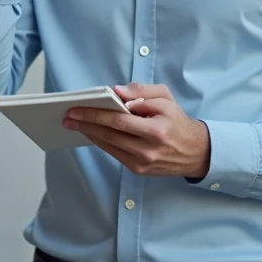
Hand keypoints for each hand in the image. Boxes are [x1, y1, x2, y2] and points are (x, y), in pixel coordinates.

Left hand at [63, 84, 210, 178]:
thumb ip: (142, 91)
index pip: (119, 120)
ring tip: (74, 124)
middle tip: (67, 116)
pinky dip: (101, 142)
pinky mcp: (139, 170)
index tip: (76, 109)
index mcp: (156, 129)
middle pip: (110, 134)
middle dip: (86, 124)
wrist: (195, 151)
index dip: (95, 114)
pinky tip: (91, 133)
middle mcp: (148, 149)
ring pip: (109, 146)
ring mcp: (143, 163)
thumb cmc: (177, 121)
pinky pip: (114, 154)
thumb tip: (117, 91)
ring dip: (89, 134)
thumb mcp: (166, 97)